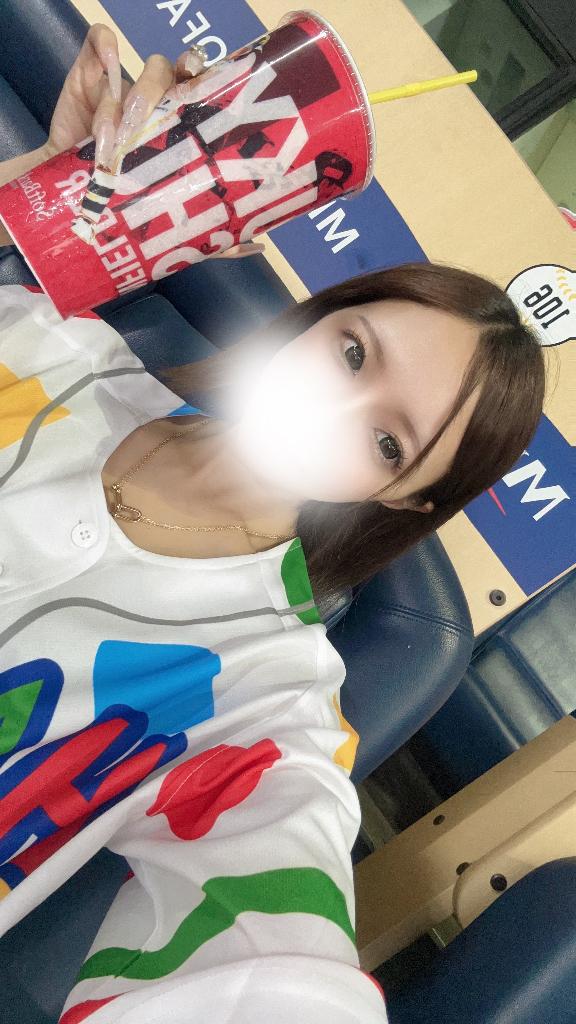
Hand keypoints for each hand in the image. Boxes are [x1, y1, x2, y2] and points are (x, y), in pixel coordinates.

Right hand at [44, 23, 264, 259]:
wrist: (74, 207)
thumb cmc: (126, 207)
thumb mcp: (168, 223)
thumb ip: (209, 235)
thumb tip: (255, 245)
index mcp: (183, 125)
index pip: (205, 89)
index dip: (208, 80)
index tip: (200, 89)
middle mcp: (161, 101)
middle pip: (177, 75)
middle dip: (165, 89)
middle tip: (148, 119)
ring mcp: (128, 85)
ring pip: (144, 68)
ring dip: (132, 96)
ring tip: (116, 138)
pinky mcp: (91, 73)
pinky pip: (99, 41)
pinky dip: (104, 46)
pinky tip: (106, 68)